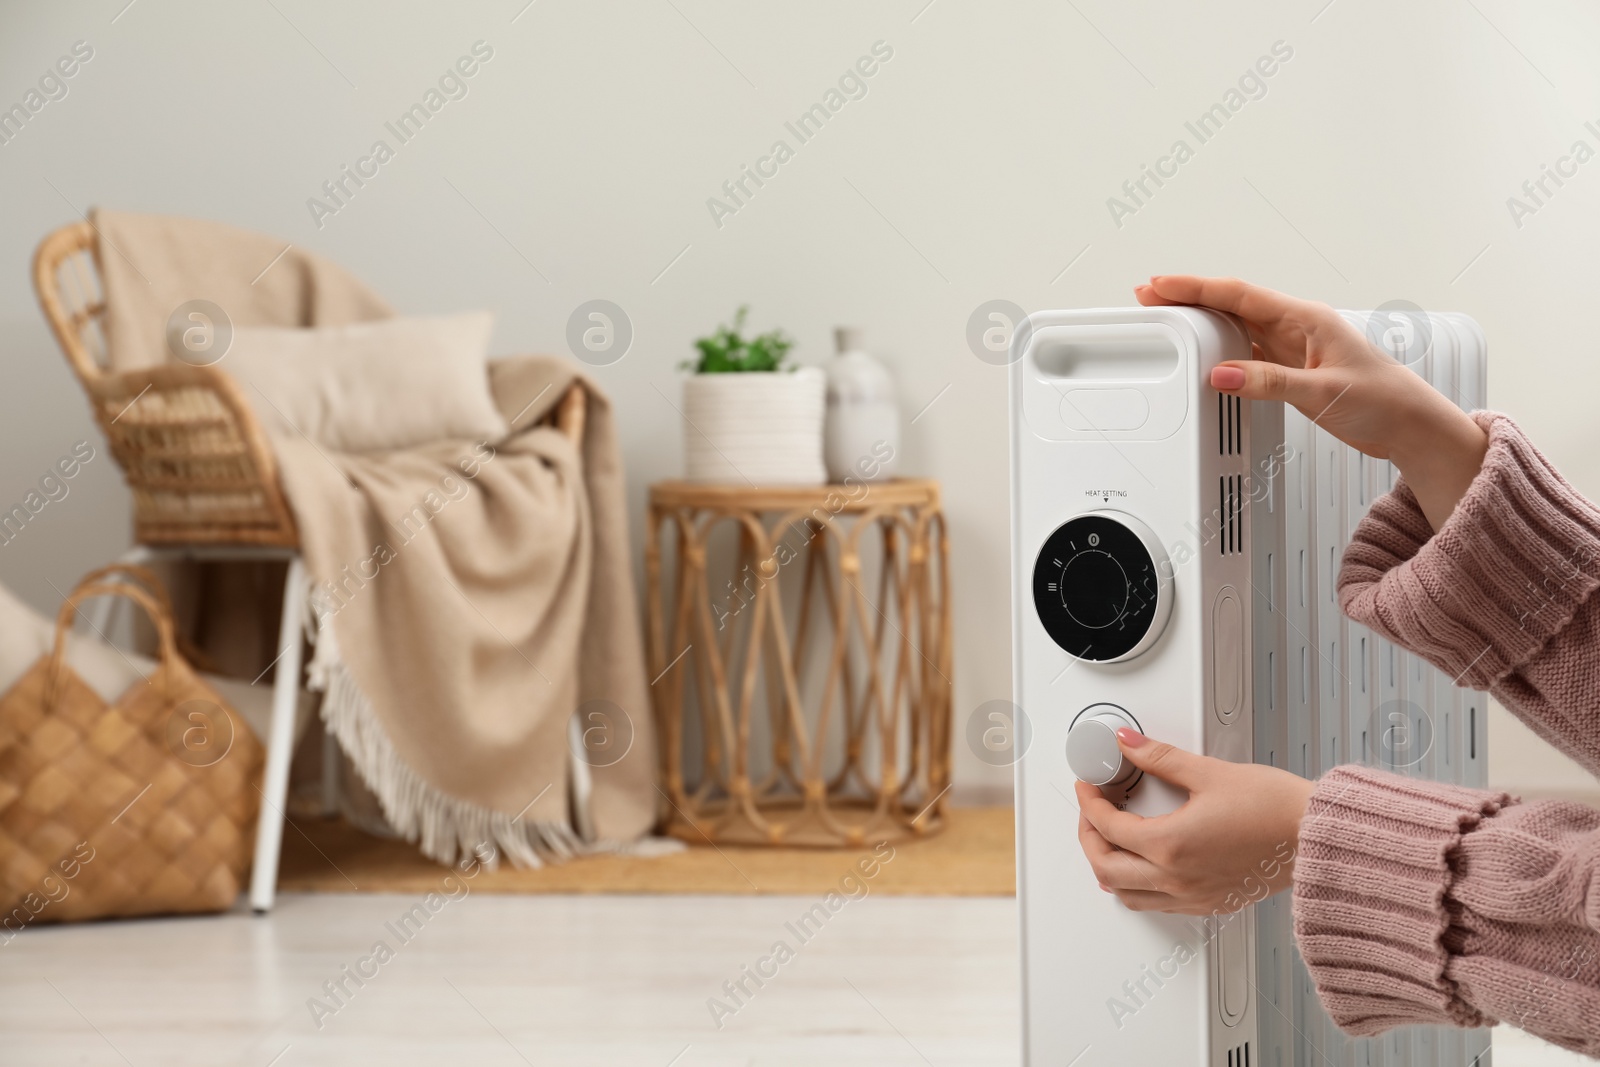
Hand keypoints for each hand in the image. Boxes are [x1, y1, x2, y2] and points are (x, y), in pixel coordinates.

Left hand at [1075, 728, 1314, 915]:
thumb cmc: (1276, 809)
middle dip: (1089, 837)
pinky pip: (1156, 905)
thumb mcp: (1210, 772)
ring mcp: (1193, 896)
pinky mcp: (1211, 903)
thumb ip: (1160, 757)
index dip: (1089, 802)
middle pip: (1106, 868)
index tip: (1088, 787)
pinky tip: (1143, 867)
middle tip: (1092, 812)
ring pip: (1127, 895)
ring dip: (1108, 869)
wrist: (1317, 838)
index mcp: (1172, 845)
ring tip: (1109, 841)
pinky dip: (1137, 887)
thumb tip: (1129, 743)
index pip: (1107, 828)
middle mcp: (1177, 878)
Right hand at [1133, 275, 1487, 531]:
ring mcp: (1293, 348)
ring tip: (1166, 320)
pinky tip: (1202, 354)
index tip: (1163, 285)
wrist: (1411, 426)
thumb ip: (1269, 383)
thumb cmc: (1385, 401)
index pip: (1240, 294)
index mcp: (1307, 319)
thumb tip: (1222, 374)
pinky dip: (1218, 350)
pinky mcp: (1291, 370)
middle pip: (1231, 304)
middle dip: (1188, 298)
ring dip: (1201, 322)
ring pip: (1236, 326)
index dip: (1197, 287)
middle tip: (1149, 298)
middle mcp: (1297, 327)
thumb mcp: (1322, 392)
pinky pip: (1245, 352)